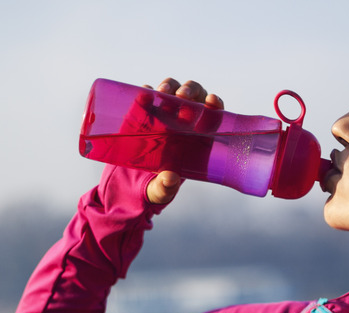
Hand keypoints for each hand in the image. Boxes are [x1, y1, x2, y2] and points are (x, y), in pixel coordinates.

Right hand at [144, 78, 224, 203]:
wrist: (132, 179)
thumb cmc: (158, 183)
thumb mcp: (162, 189)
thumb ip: (166, 188)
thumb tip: (169, 179)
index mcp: (199, 135)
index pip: (214, 113)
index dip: (215, 104)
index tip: (212, 101)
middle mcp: (184, 119)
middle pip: (195, 95)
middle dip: (191, 90)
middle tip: (182, 96)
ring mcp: (163, 112)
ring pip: (173, 89)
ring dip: (170, 86)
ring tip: (163, 93)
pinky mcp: (143, 112)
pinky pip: (147, 94)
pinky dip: (146, 91)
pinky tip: (143, 93)